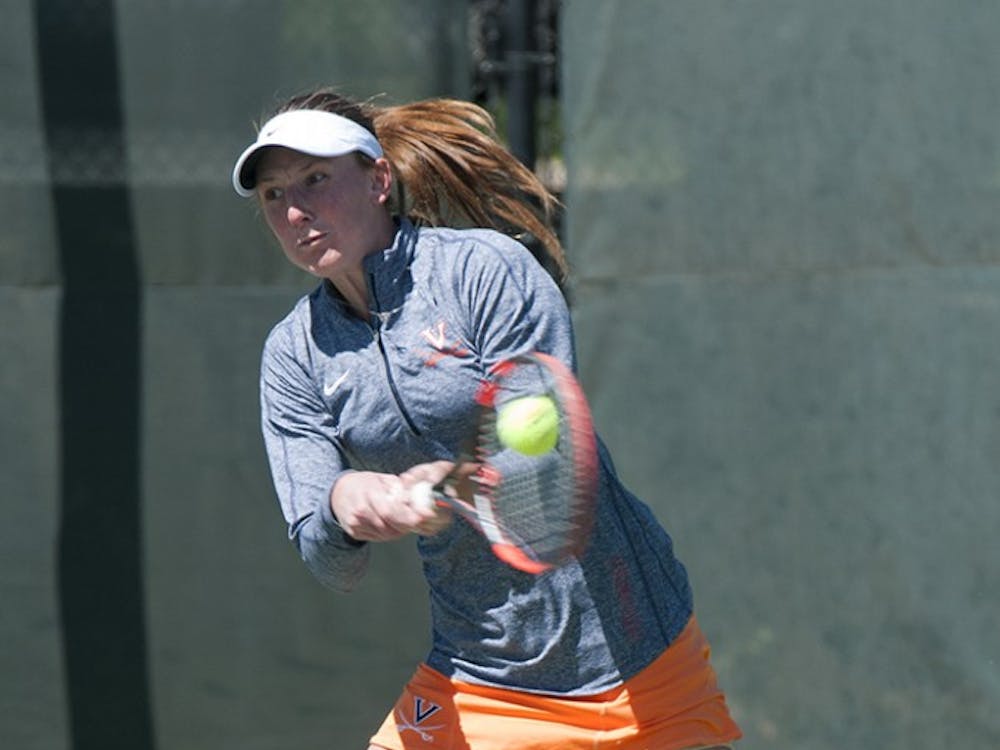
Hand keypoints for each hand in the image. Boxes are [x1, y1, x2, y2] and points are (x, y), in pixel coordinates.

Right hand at [329, 467, 452, 542]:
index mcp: (368, 493)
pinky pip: (377, 538)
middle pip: (389, 526)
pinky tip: (391, 524)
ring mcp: (355, 524)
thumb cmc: (363, 484)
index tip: (422, 518)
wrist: (337, 493)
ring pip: (385, 535)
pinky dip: (389, 533)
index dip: (408, 517)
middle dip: (407, 525)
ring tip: (405, 520)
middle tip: (419, 520)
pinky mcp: (354, 533)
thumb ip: (399, 488)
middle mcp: (360, 511)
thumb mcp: (381, 479)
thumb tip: (417, 497)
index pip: (390, 511)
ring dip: (399, 530)